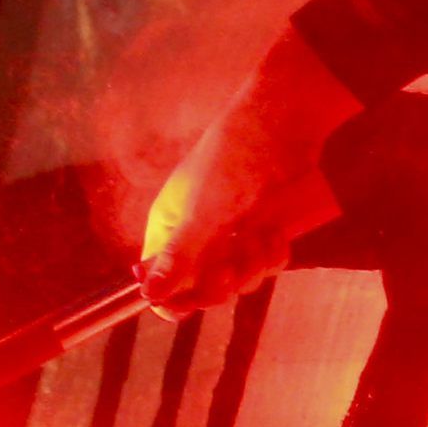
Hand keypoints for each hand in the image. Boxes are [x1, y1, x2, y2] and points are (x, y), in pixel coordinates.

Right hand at [137, 29, 360, 315]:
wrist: (280, 125)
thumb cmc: (231, 163)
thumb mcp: (201, 215)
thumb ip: (176, 258)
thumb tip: (147, 296)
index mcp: (170, 227)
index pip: (160, 281)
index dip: (177, 298)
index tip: (196, 301)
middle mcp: (196, 234)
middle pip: (202, 289)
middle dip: (223, 281)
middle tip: (233, 262)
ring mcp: (230, 233)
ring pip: (239, 280)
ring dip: (253, 264)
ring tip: (260, 234)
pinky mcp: (261, 228)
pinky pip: (266, 264)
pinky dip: (273, 252)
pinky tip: (276, 230)